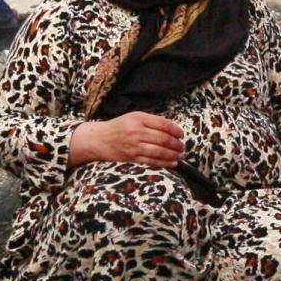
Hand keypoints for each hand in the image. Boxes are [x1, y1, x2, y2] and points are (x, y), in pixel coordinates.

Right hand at [68, 111, 183, 167]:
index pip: (163, 124)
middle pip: (163, 138)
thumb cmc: (118, 127)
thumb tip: (171, 128)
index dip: (175, 130)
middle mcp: (136, 131)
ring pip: (159, 151)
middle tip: (182, 146)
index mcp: (138, 118)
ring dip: (173, 154)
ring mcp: (134, 146)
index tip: (181, 134)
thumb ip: (151, 121)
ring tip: (179, 155)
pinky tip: (172, 163)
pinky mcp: (132, 158)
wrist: (98, 139)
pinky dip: (164, 163)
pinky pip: (152, 161)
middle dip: (176, 144)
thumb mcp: (133, 117)